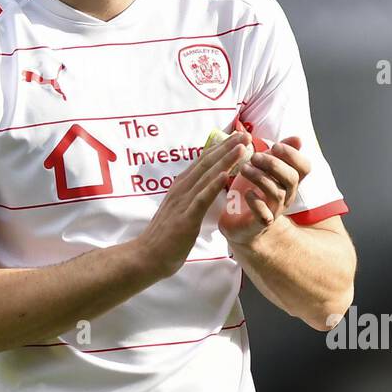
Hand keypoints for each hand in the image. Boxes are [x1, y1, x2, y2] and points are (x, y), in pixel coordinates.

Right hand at [133, 130, 250, 278]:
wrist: (146, 257)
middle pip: (206, 163)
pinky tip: (226, 174)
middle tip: (245, 134)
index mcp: (180, 187)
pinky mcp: (185, 218)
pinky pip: (201, 198)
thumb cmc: (164, 238)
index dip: (221, 148)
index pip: (203, 163)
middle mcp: (181, 189)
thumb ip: (192, 199)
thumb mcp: (180, 212)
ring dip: (225, 160)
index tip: (238, 138)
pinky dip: (213, 185)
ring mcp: (182, 202)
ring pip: (206, 176)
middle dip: (227, 147)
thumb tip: (205, 192)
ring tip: (241, 147)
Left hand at [219, 136, 309, 244]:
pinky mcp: (260, 223)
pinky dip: (256, 202)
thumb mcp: (263, 169)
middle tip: (255, 156)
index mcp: (289, 181)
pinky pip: (264, 215)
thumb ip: (277, 154)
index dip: (293, 155)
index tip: (275, 145)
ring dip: (260, 178)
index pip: (305, 167)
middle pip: (292, 179)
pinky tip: (247, 193)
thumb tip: (298, 138)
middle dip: (274, 164)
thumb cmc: (252, 190)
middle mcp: (286, 195)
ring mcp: (275, 210)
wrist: (238, 223)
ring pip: (277, 193)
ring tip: (244, 169)